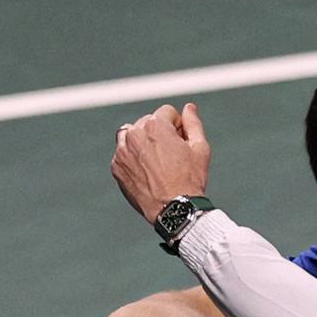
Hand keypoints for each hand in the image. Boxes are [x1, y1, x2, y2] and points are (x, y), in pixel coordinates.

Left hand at [112, 102, 210, 223]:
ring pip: (132, 135)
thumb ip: (193, 123)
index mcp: (155, 125)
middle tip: (172, 155)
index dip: (179, 126)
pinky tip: (148, 172)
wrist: (173, 209)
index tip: (183, 143)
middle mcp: (134, 134)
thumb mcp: (200, 148)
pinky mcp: (116, 167)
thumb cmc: (190, 179)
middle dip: (160, 133)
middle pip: (148, 122)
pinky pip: (123, 154)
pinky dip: (134, 159)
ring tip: (157, 161)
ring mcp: (121, 151)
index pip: (167, 112)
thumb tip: (189, 107)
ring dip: (143, 142)